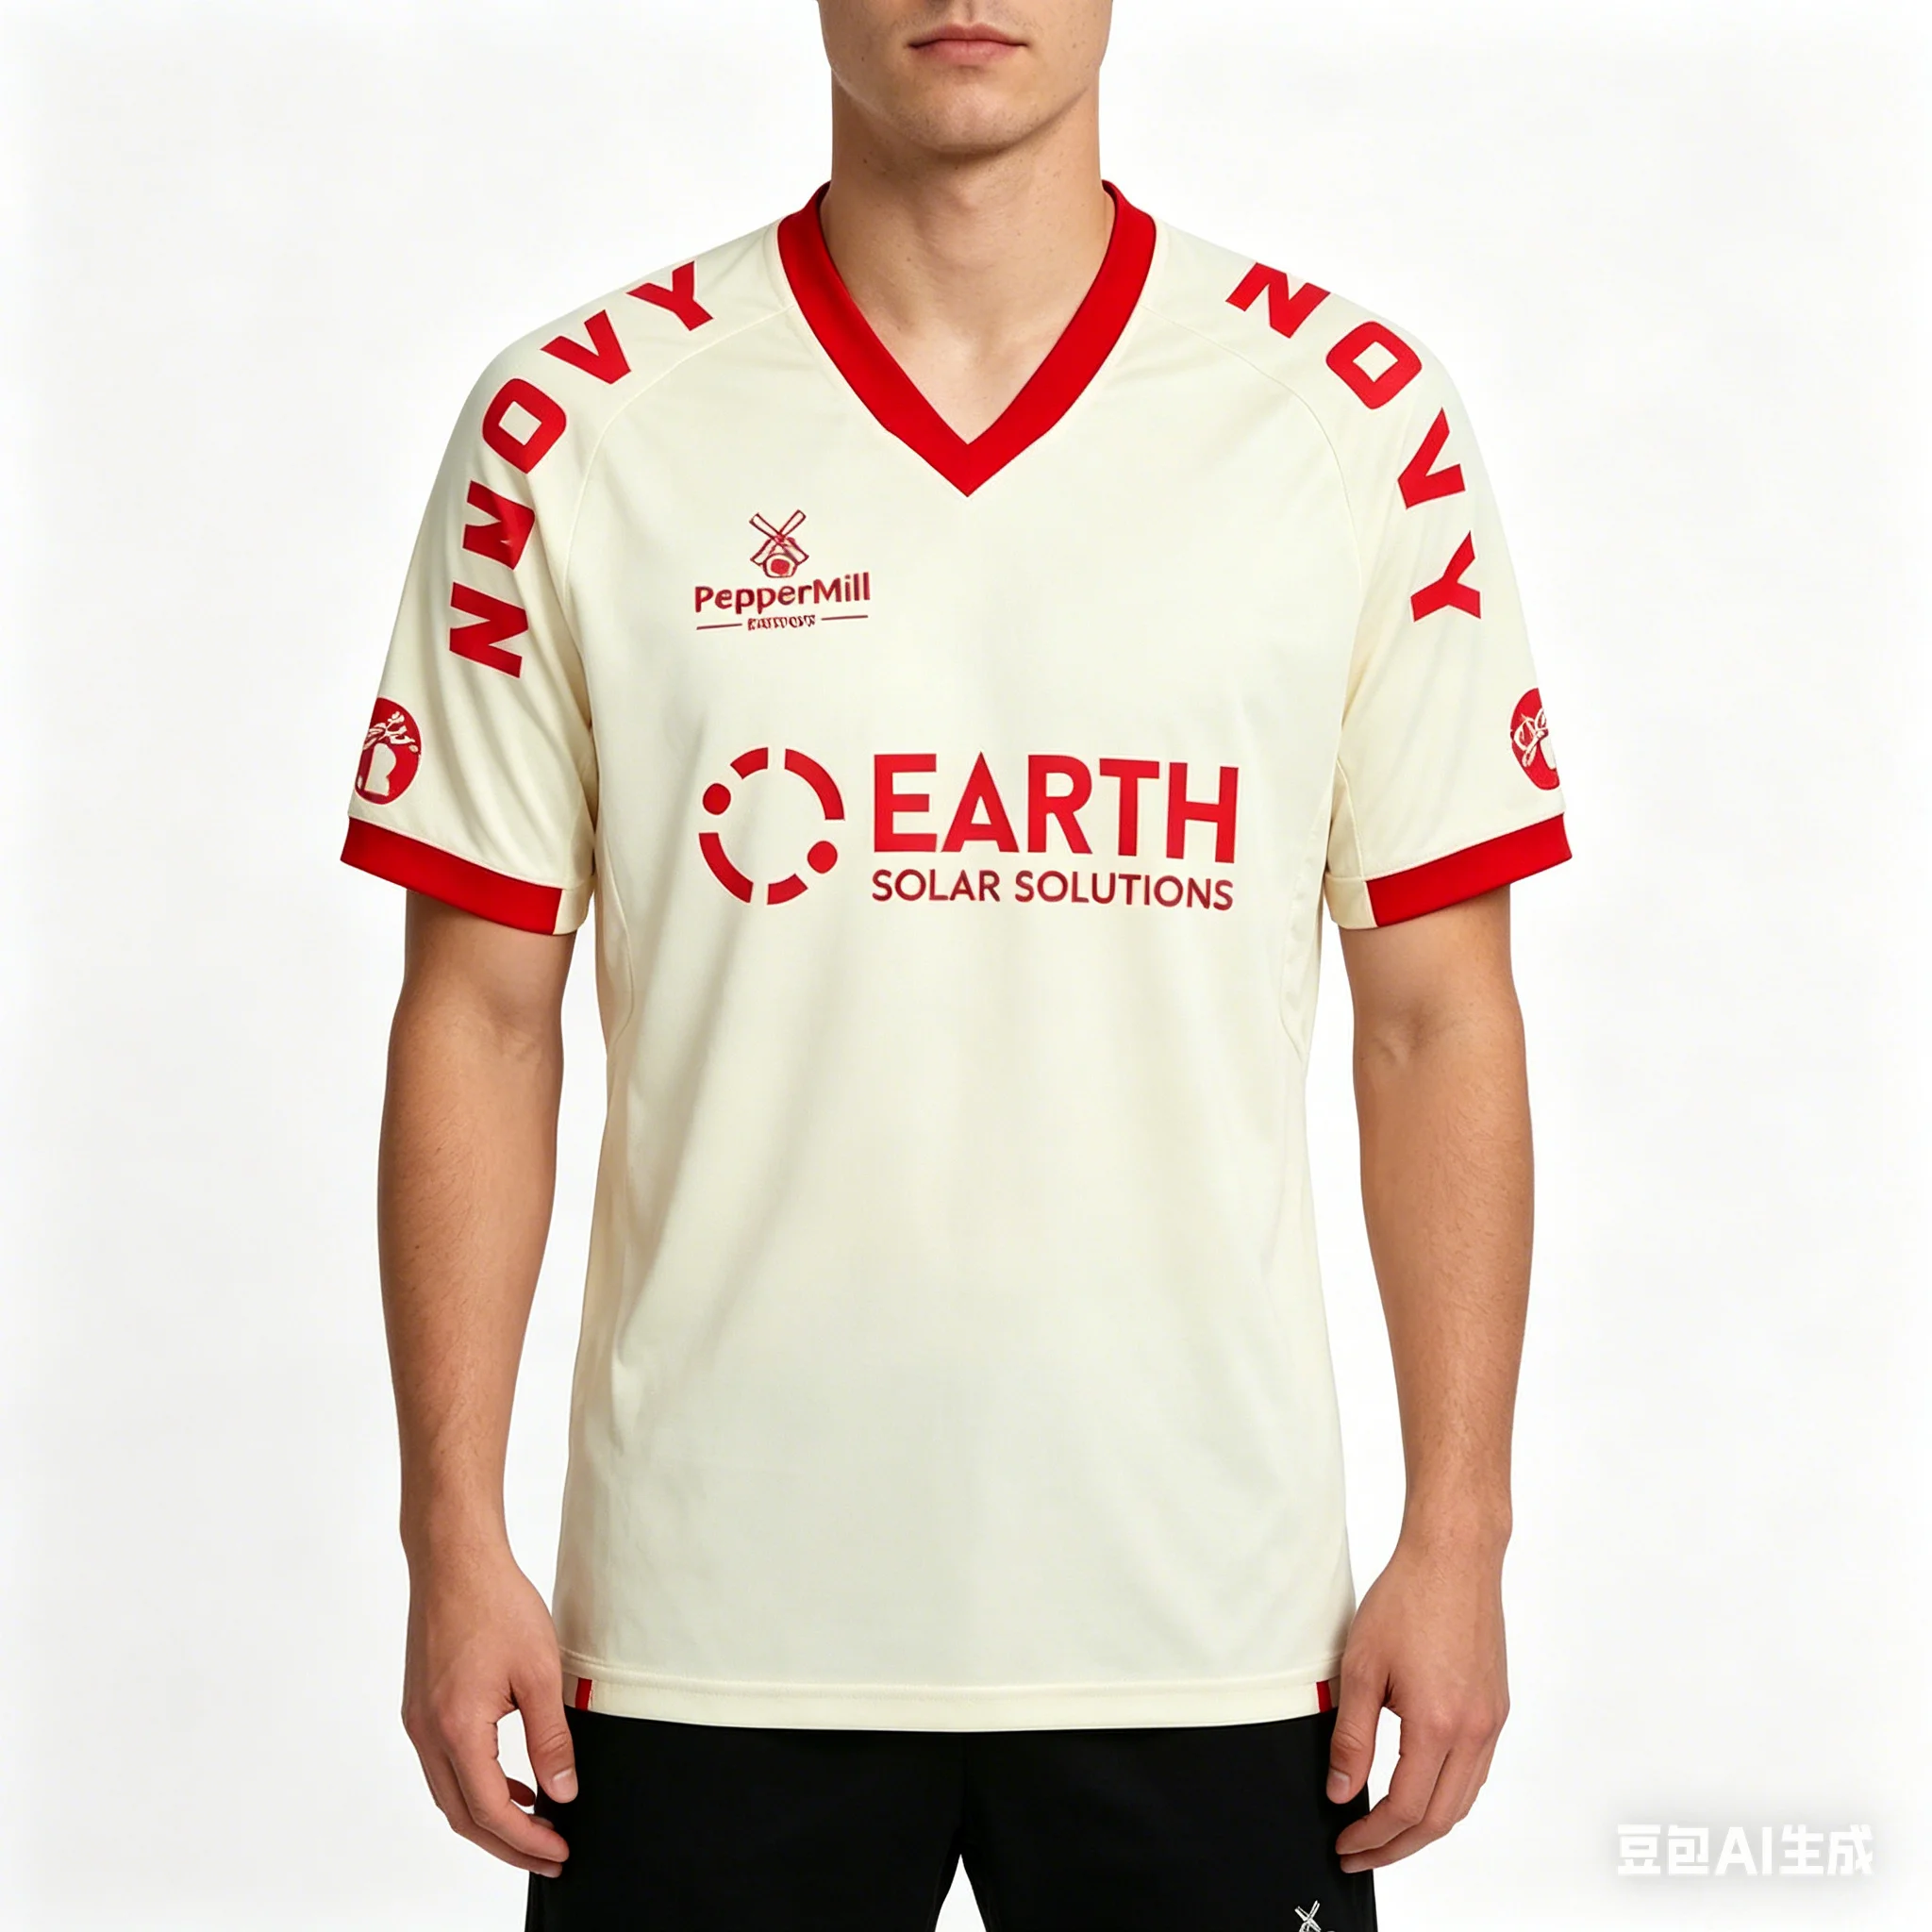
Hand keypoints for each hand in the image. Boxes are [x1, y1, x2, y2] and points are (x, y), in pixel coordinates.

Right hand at [401, 1539, 577, 1876]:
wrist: (454, 1559)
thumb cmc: (497, 1604)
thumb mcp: (539, 1672)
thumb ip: (551, 1738)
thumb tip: (563, 1792)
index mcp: (456, 1729)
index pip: (490, 1810)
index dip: (526, 1840)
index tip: (559, 1853)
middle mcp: (427, 1732)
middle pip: (463, 1815)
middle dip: (507, 1843)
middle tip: (549, 1855)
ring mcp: (418, 1721)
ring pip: (450, 1794)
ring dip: (489, 1817)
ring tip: (535, 1823)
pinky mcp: (420, 1706)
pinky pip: (444, 1765)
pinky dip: (475, 1784)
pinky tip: (510, 1779)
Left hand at [1326, 1527, 1509, 1872]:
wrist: (1454, 1558)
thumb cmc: (1407, 1599)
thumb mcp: (1361, 1667)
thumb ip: (1352, 1737)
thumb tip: (1342, 1791)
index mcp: (1438, 1725)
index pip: (1405, 1808)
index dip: (1372, 1835)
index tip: (1345, 1843)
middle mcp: (1474, 1731)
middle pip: (1439, 1818)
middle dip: (1397, 1846)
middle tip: (1359, 1853)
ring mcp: (1491, 1721)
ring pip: (1462, 1800)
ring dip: (1424, 1826)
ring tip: (1385, 1833)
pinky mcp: (1496, 1707)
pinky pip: (1475, 1772)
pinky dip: (1446, 1795)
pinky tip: (1420, 1791)